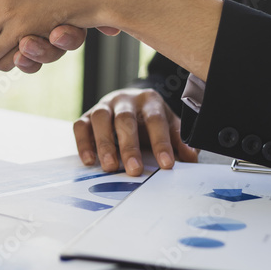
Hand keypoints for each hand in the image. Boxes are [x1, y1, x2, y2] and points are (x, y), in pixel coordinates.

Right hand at [74, 88, 198, 175]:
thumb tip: (190, 158)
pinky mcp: (87, 115)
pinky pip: (81, 126)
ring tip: (110, 167)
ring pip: (101, 119)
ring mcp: (104, 106)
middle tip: (134, 170)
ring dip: (104, 144)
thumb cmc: (150, 119)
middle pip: (125, 120)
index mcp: (150, 101)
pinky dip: (83, 142)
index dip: (161, 143)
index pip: (156, 120)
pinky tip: (89, 160)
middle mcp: (125, 99)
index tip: (166, 165)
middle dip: (130, 146)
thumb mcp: (169, 125)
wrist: (130, 102)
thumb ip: (179, 140)